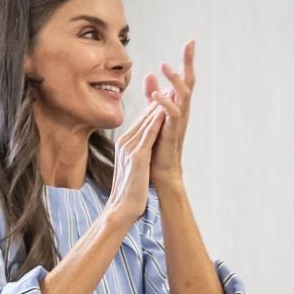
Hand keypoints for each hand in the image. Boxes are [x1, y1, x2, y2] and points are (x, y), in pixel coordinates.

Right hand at [103, 102, 166, 228]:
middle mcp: (125, 143)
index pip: (140, 121)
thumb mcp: (132, 168)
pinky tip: (166, 110)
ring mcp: (130, 149)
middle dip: (157, 100)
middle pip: (143, 117)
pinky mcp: (137, 156)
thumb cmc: (128, 192)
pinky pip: (149, 134)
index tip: (165, 94)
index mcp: (123, 144)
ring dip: (159, 105)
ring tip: (172, 91)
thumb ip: (136, 154)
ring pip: (147, 122)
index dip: (153, 107)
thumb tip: (143, 150)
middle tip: (171, 84)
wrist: (121, 209)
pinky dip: (158, 121)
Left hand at [142, 39, 194, 186]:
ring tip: (165, 65)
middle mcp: (182, 111)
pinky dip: (164, 103)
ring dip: (175, 80)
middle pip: (188, 82)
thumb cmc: (157, 145)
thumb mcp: (154, 115)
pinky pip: (171, 115)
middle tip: (190, 43)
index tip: (190, 41)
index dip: (186, 61)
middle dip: (189, 62)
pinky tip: (156, 94)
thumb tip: (151, 74)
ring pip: (183, 96)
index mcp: (177, 105)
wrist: (160, 173)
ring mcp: (178, 122)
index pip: (183, 79)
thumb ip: (153, 96)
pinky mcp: (171, 133)